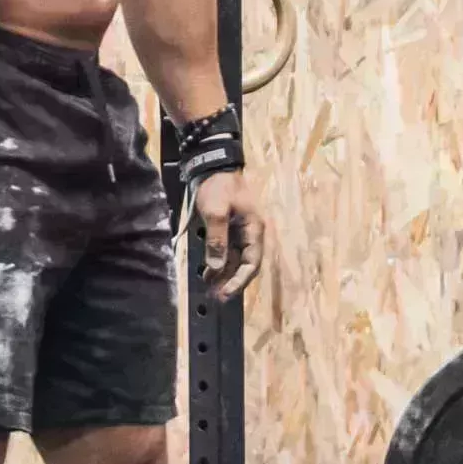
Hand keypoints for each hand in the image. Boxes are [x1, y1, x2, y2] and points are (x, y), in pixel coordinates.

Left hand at [194, 169, 265, 299]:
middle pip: (245, 264)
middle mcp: (251, 234)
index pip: (252, 263)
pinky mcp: (229, 229)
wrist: (212, 166)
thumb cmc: (217, 187)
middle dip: (231, 281)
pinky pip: (227, 251)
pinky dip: (219, 262)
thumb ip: (217, 239)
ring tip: (209, 287)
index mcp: (254, 230)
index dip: (239, 281)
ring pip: (235, 260)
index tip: (225, 294)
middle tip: (216, 297)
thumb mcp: (216, 212)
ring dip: (224, 274)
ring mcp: (240, 232)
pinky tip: (208, 271)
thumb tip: (216, 267)